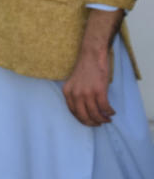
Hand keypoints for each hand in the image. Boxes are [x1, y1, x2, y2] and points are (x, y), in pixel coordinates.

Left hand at [62, 9, 120, 125]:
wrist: (91, 55)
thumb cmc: (84, 68)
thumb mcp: (74, 82)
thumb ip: (76, 94)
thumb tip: (84, 109)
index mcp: (67, 92)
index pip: (73, 112)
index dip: (82, 119)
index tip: (89, 122)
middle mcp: (75, 94)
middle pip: (83, 115)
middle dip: (92, 122)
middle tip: (99, 123)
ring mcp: (87, 92)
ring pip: (95, 113)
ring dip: (102, 119)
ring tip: (107, 119)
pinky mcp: (99, 90)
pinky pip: (105, 107)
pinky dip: (109, 112)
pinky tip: (111, 112)